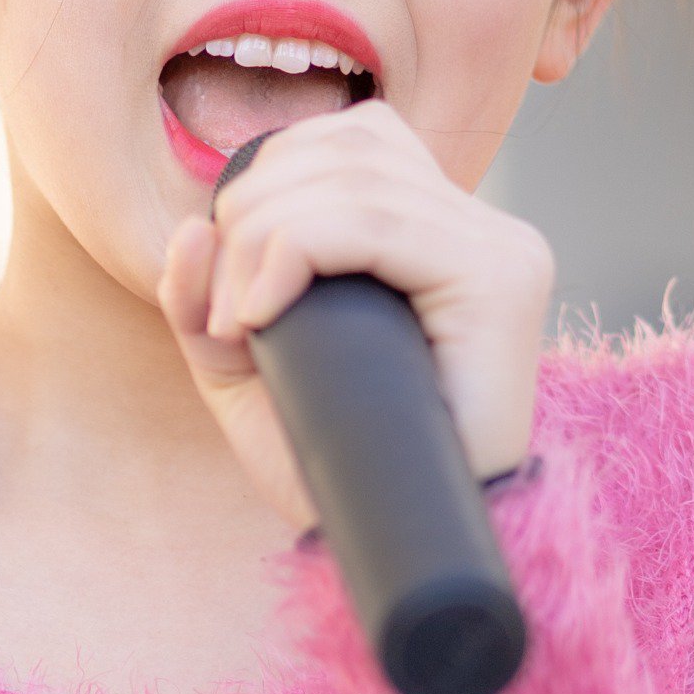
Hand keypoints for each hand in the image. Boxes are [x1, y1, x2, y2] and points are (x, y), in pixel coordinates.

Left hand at [157, 101, 553, 524]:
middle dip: (251, 212)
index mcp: (442, 235)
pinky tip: (261, 315)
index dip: (270, 180)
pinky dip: (294, 251)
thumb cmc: (340, 475)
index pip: (355, 139)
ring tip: (238, 325)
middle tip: (221, 314)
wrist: (406, 554)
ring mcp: (502, 251)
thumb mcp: (248, 378)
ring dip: (260, 239)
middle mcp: (484, 231)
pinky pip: (374, 221)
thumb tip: (191, 226)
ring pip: (352, 178)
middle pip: (346, 146)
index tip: (229, 286)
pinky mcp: (501, 282)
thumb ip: (208, 306)